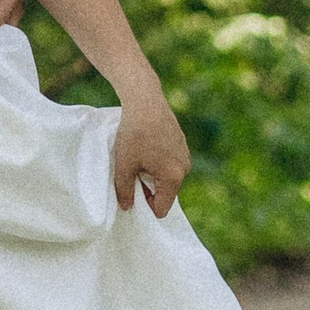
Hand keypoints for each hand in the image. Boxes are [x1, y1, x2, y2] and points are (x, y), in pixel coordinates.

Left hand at [111, 85, 189, 218]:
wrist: (145, 101)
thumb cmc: (134, 134)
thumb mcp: (124, 165)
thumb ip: (124, 191)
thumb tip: (127, 208)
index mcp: (173, 177)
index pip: (162, 208)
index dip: (145, 205)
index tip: (131, 191)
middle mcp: (185, 168)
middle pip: (166, 193)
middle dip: (148, 188)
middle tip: (132, 171)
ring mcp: (185, 155)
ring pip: (168, 178)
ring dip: (153, 174)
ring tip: (139, 157)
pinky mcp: (182, 144)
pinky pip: (170, 163)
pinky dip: (158, 162)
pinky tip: (146, 147)